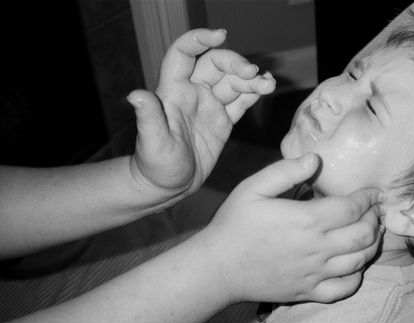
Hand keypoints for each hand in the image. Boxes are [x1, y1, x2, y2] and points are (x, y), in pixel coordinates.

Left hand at [127, 29, 274, 202]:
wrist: (168, 186)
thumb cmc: (155, 166)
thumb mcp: (152, 144)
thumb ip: (148, 118)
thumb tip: (136, 95)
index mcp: (173, 91)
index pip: (183, 54)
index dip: (199, 40)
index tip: (219, 35)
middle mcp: (192, 93)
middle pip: (215, 64)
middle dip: (235, 63)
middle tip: (252, 74)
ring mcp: (209, 106)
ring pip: (232, 81)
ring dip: (251, 79)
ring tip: (268, 85)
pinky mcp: (223, 121)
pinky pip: (241, 101)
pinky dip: (255, 93)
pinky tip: (268, 88)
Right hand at [202, 153, 384, 303]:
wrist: (218, 268)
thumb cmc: (234, 224)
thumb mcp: (253, 188)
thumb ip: (285, 171)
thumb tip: (315, 159)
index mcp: (307, 220)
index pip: (353, 208)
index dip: (370, 198)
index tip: (376, 192)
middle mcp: (317, 248)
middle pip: (364, 234)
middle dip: (375, 219)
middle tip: (375, 211)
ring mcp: (315, 273)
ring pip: (360, 261)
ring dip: (372, 245)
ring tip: (372, 233)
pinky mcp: (309, 292)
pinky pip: (345, 288)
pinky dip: (357, 275)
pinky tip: (355, 264)